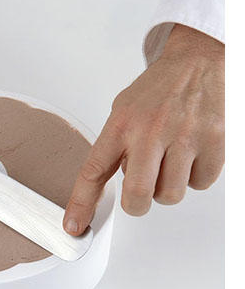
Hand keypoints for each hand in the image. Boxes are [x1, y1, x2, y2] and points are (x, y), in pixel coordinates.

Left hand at [63, 24, 223, 235]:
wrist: (198, 62)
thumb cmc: (157, 91)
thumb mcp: (124, 111)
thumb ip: (115, 148)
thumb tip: (109, 187)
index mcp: (121, 124)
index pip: (93, 171)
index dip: (81, 204)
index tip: (73, 226)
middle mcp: (150, 131)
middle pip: (137, 195)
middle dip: (136, 204)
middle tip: (140, 193)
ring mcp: (184, 137)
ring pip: (170, 195)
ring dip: (166, 188)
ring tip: (168, 161)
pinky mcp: (214, 142)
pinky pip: (200, 184)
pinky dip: (194, 177)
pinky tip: (190, 155)